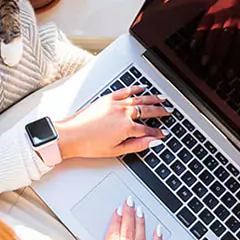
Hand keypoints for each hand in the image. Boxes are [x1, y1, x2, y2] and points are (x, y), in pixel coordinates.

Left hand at [55, 86, 169, 160]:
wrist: (70, 135)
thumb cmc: (89, 145)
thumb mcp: (116, 151)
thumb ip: (137, 145)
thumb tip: (152, 142)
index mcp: (127, 127)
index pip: (148, 130)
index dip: (158, 132)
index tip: (164, 133)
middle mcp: (123, 113)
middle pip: (148, 111)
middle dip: (161, 112)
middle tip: (169, 112)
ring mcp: (115, 104)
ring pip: (139, 99)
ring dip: (153, 98)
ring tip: (162, 98)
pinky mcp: (107, 98)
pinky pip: (125, 91)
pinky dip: (135, 89)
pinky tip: (142, 88)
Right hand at [190, 0, 239, 76]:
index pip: (239, 45)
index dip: (234, 60)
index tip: (230, 73)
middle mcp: (232, 21)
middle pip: (224, 42)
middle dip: (219, 58)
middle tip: (215, 72)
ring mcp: (219, 16)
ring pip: (213, 35)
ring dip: (208, 49)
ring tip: (204, 63)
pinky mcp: (209, 12)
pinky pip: (202, 24)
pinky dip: (197, 35)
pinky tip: (193, 46)